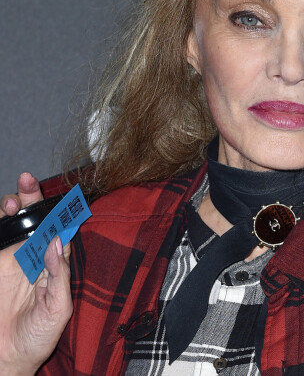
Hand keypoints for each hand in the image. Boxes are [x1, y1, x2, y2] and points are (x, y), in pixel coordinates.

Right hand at [0, 174, 72, 374]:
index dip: (61, 213)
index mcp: (56, 265)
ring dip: (14, 210)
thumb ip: (59, 275)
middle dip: (33, 200)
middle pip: (36, 222)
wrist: (7, 361)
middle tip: (28, 182)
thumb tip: (58, 242)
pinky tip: (2, 216)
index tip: (61, 198)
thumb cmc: (39, 337)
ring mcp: (12, 262)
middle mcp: (35, 259)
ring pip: (14, 228)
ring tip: (13, 200)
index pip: (61, 232)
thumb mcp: (59, 308)